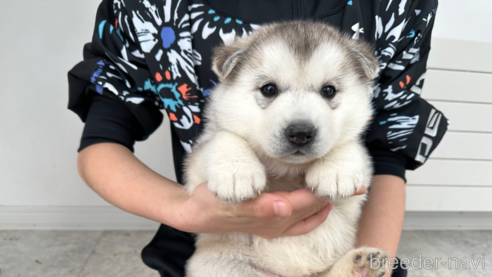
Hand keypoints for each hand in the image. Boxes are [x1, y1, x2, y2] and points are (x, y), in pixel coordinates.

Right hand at [172, 182, 365, 238]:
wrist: (197, 213)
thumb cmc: (213, 202)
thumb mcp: (231, 201)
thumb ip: (258, 207)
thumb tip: (284, 208)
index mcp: (272, 216)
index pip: (308, 203)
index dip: (329, 193)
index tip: (351, 184)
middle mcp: (278, 224)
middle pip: (313, 211)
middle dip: (334, 198)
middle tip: (356, 185)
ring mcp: (275, 226)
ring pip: (308, 217)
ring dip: (325, 205)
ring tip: (339, 192)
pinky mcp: (270, 223)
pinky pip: (299, 221)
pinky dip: (312, 213)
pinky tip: (315, 204)